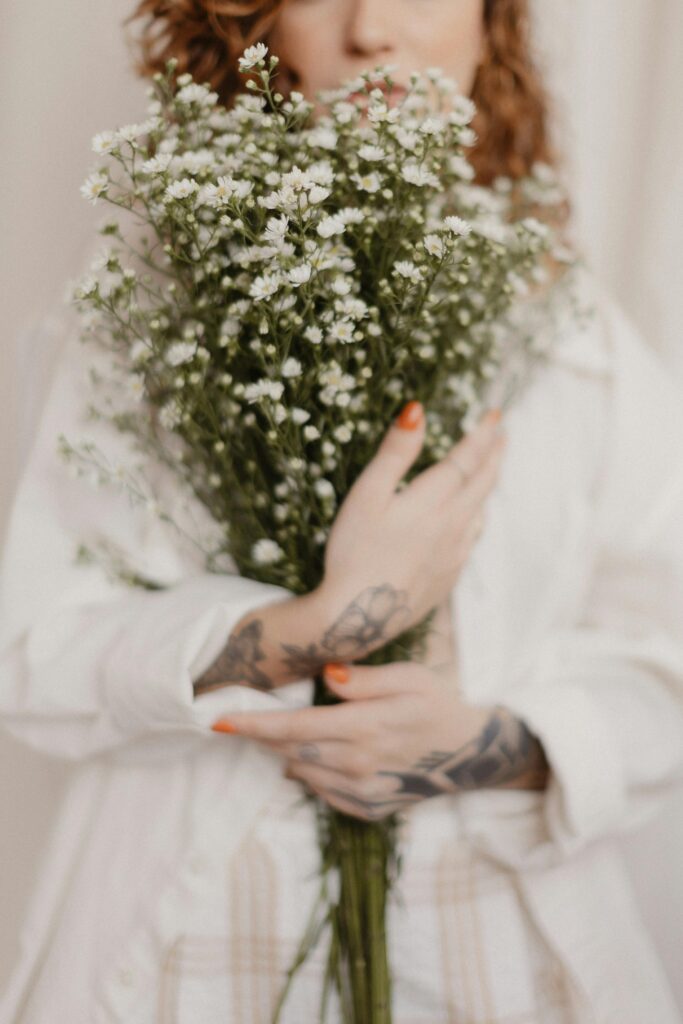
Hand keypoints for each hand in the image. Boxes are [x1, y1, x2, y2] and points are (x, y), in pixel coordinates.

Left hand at [211, 661, 508, 821]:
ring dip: (279, 752)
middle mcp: (359, 765)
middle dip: (256, 735)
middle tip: (232, 718)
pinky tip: (307, 755)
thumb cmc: (436, 703)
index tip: (217, 719)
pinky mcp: (367, 808)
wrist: (470, 753)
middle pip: (289, 751)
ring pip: (301, 771)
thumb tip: (326, 675)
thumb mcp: (410, 677)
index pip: (294, 729)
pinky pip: (321, 790)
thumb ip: (365, 678)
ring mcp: (363, 791)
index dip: (253, 725)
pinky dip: (306, 771)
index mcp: (366, 728)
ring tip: (268, 731)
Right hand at [315, 403, 505, 657]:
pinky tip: (471, 520)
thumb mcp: (366, 494)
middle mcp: (453, 526)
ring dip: (488, 486)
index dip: (482, 434)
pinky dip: (477, 518)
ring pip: (481, 512)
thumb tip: (417, 410)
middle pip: (483, 484)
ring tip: (489, 471)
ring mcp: (454, 555)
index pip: (467, 459)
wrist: (358, 616)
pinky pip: (471, 539)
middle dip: (494, 455)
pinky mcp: (448, 578)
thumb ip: (395, 452)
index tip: (495, 414)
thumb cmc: (354, 551)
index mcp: (433, 501)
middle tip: (502, 435)